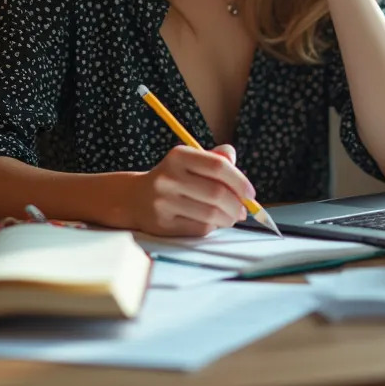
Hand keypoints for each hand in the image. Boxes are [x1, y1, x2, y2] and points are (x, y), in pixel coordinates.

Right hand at [118, 144, 254, 236]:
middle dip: (237, 205)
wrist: (134, 198)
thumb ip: (215, 158)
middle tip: (243, 211)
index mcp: (179, 156)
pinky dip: (212, 227)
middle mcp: (169, 177)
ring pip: (210, 215)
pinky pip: (199, 229)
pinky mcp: (162, 224)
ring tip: (230, 217)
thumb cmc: (173, 178)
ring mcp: (163, 202)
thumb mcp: (190, 161)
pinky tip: (211, 223)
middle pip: (217, 194)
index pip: (218, 166)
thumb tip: (235, 162)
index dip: (240, 181)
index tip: (250, 193)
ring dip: (228, 219)